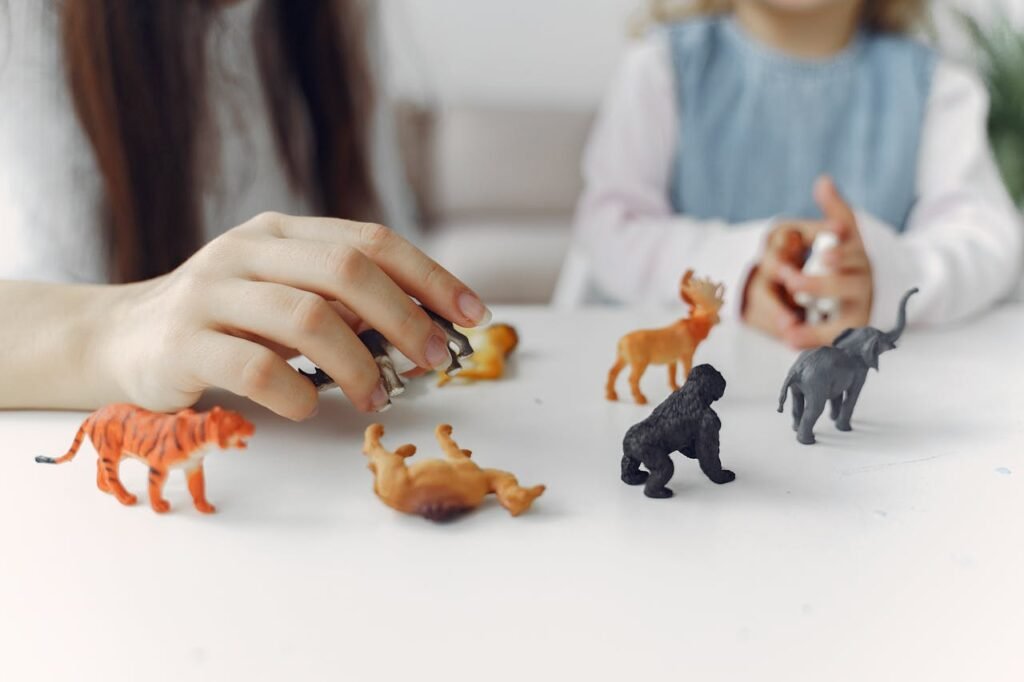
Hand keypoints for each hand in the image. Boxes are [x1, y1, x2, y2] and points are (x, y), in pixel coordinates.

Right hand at [104, 213, 489, 419]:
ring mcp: (211, 293)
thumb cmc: (226, 323)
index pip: (371, 241)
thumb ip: (342, 300)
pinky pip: (256, 369)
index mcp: (282, 232)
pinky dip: (297, 395)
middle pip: (347, 270)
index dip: (430, 277)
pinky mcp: (182, 344)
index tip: (473, 315)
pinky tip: (308, 408)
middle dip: (405, 318)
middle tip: (433, 361)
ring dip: (359, 364)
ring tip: (376, 397)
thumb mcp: (284, 294)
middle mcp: (248, 251)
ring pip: (308, 318)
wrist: (121, 338)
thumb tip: (425, 327)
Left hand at [775, 177, 872, 347]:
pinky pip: (834, 342)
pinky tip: (790, 342)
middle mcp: (863, 287)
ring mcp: (859, 312)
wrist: (881, 289)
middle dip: (819, 284)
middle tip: (792, 282)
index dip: (840, 256)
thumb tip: (823, 181)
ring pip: (842, 322)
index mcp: (860, 260)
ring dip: (815, 327)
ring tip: (787, 329)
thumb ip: (836, 210)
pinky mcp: (851, 334)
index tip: (824, 254)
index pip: (852, 256)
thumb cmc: (852, 257)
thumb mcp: (848, 232)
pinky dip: (813, 343)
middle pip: (846, 288)